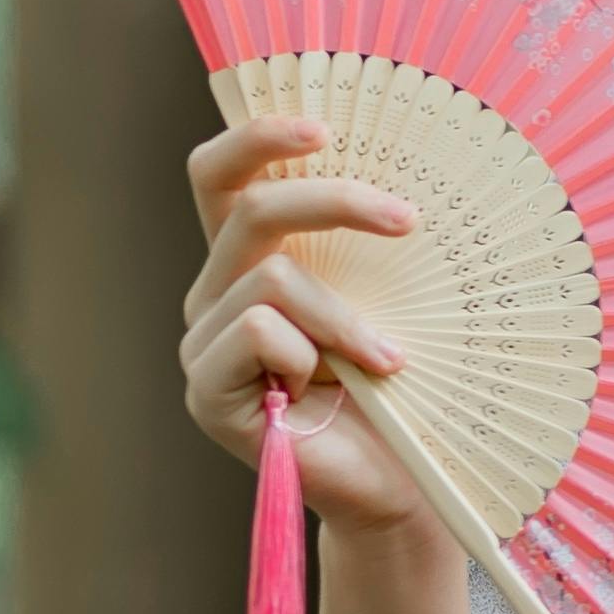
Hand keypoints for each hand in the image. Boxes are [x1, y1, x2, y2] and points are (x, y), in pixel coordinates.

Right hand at [178, 113, 426, 537]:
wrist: (395, 485)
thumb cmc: (398, 391)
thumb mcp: (389, 303)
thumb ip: (368, 248)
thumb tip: (408, 177)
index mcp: (248, 261)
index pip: (220, 176)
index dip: (257, 137)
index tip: (325, 128)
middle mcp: (215, 293)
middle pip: (251, 209)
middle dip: (336, 202)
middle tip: (408, 221)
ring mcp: (204, 343)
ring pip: (272, 281)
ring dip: (345, 320)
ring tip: (388, 362)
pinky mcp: (205, 391)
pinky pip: (259, 334)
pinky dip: (314, 356)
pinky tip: (334, 394)